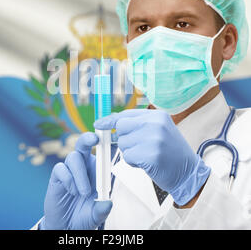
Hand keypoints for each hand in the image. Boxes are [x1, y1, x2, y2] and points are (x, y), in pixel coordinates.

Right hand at [40, 132, 112, 229]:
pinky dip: (68, 179)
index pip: (102, 151)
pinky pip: (60, 168)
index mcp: (98, 169)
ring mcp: (70, 169)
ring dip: (80, 174)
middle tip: (94, 139)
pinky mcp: (57, 176)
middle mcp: (84, 165)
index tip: (111, 136)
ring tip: (83, 193)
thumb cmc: (85, 215)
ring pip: (73, 156)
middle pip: (84, 143)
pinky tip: (71, 191)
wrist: (67, 225)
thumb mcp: (97, 215)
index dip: (106, 141)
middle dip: (89, 138)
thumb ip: (102, 210)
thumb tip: (107, 203)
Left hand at [94, 109, 209, 205]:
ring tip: (146, 155)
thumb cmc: (171, 153)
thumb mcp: (158, 131)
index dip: (110, 120)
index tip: (99, 124)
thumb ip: (138, 125)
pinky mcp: (151, 154)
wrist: (189, 173)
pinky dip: (133, 162)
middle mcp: (155, 123)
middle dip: (124, 139)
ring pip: (123, 143)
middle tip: (138, 147)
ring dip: (130, 152)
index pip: (126, 114)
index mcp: (157, 115)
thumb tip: (113, 123)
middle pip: (121, 127)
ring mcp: (154, 138)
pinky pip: (128, 156)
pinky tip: (147, 163)